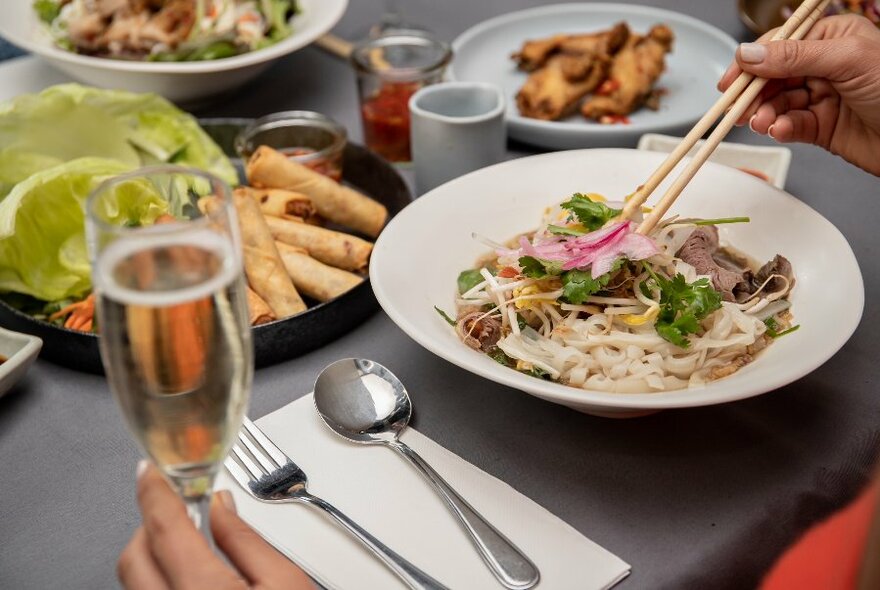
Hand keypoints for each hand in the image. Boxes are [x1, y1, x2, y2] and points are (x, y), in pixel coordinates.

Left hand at [118, 461, 313, 589]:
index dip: (154, 491)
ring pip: (133, 585)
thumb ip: (247, 540)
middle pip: (133, 558)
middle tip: (179, 510)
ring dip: (153, 557)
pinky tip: (191, 581)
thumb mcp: (286, 585)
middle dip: (150, 526)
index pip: (163, 527)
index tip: (151, 472)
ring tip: (190, 549)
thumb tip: (222, 507)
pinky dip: (159, 584)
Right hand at [718, 15, 879, 175]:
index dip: (752, 62)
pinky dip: (780, 129)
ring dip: (765, 114)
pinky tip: (780, 130)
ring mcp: (820, 97)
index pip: (780, 44)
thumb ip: (794, 57)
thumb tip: (749, 54)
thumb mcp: (846, 60)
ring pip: (776, 103)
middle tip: (739, 109)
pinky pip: (789, 125)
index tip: (730, 82)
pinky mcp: (820, 126)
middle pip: (772, 77)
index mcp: (831, 38)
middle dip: (755, 94)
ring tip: (763, 123)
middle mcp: (824, 65)